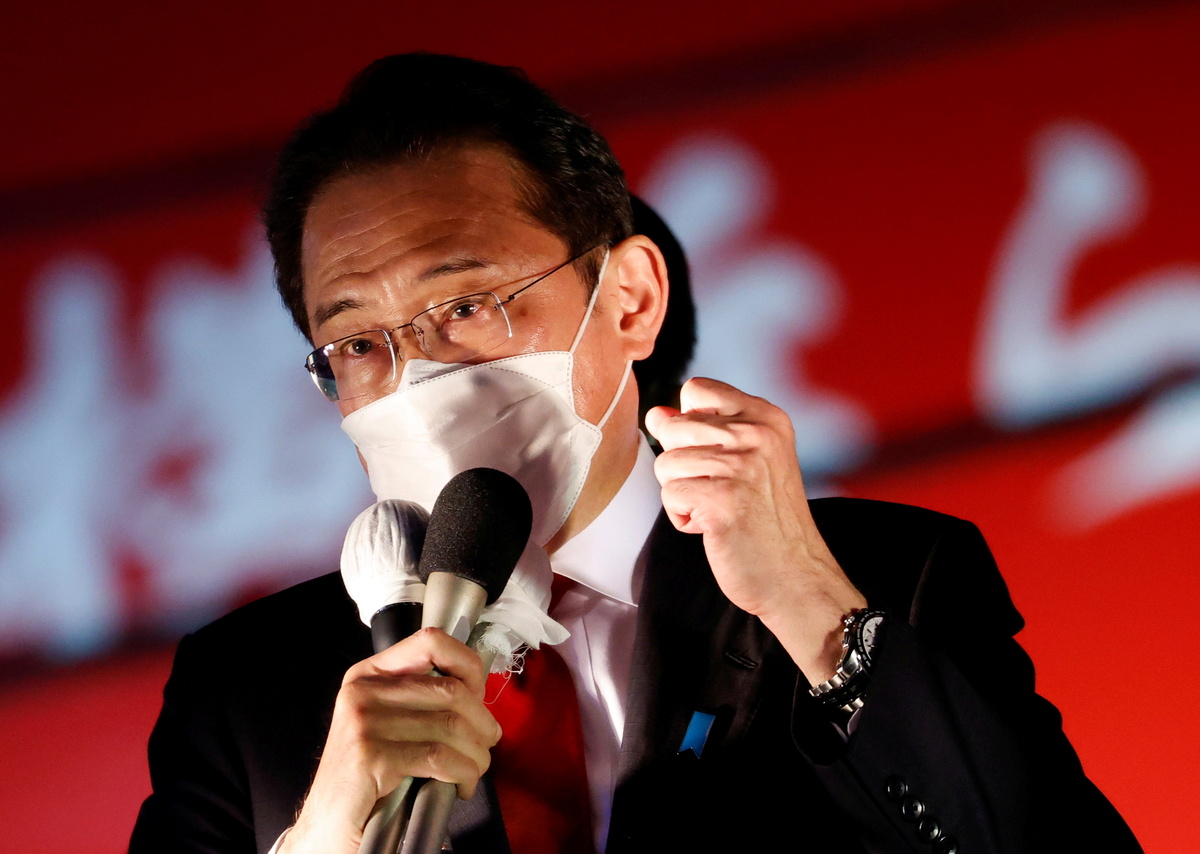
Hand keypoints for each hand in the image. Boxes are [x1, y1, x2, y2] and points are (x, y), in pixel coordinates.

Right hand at [280, 628, 500, 853]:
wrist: (328, 823)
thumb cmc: (367, 776)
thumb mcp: (389, 724)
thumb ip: (421, 700)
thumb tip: (478, 691)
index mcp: (369, 674)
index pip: (430, 641)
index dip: (468, 665)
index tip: (480, 696)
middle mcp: (363, 690)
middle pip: (450, 690)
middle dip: (482, 723)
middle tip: (486, 746)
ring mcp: (363, 722)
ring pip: (450, 726)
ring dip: (476, 754)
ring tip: (475, 770)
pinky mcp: (370, 756)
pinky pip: (438, 757)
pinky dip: (462, 773)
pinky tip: (461, 786)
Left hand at [644, 377, 865, 682]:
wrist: (796, 576)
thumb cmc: (768, 521)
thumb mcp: (748, 461)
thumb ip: (704, 431)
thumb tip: (657, 414)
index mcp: (766, 417)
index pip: (696, 389)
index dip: (690, 424)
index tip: (718, 456)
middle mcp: (757, 434)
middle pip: (672, 428)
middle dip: (682, 466)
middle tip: (721, 491)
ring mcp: (741, 466)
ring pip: (666, 463)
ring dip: (682, 495)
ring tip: (719, 510)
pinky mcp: (723, 499)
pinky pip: (670, 496)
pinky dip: (683, 518)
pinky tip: (714, 527)